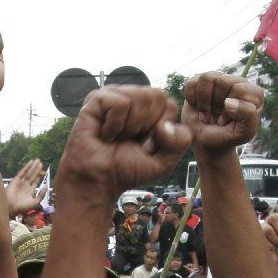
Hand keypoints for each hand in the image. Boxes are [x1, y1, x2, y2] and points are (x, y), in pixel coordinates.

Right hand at [6, 159, 45, 217]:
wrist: (11, 208)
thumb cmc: (22, 207)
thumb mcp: (35, 202)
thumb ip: (41, 195)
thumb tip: (46, 187)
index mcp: (29, 191)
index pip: (35, 181)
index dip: (39, 176)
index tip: (43, 170)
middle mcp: (25, 186)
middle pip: (32, 175)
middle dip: (36, 169)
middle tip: (41, 162)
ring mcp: (20, 183)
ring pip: (28, 173)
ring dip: (33, 166)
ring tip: (37, 160)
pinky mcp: (15, 180)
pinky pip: (22, 172)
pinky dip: (26, 167)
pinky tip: (31, 162)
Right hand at [56, 86, 191, 202]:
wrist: (98, 181)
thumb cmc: (126, 169)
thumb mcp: (165, 161)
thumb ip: (181, 141)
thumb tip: (163, 124)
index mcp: (150, 107)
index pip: (169, 104)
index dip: (159, 130)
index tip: (143, 146)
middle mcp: (132, 97)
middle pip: (156, 96)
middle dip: (145, 126)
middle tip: (128, 141)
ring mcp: (114, 95)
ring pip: (139, 97)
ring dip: (128, 127)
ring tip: (115, 137)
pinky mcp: (96, 99)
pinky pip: (120, 103)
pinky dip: (114, 125)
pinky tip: (104, 133)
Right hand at [182, 72, 263, 153]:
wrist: (205, 143)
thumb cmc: (226, 137)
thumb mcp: (243, 133)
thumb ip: (247, 116)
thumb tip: (229, 101)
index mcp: (253, 93)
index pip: (240, 88)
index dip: (229, 107)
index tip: (226, 121)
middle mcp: (237, 83)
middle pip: (222, 80)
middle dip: (214, 103)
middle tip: (215, 118)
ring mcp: (217, 81)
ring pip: (206, 78)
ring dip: (202, 101)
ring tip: (205, 113)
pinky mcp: (199, 84)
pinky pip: (191, 83)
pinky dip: (191, 98)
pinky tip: (197, 107)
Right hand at [263, 202, 277, 266]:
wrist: (276, 261)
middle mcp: (270, 222)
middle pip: (274, 216)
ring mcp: (261, 228)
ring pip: (269, 225)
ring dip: (276, 237)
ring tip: (277, 243)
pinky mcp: (255, 234)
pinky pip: (265, 232)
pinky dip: (271, 242)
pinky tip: (271, 246)